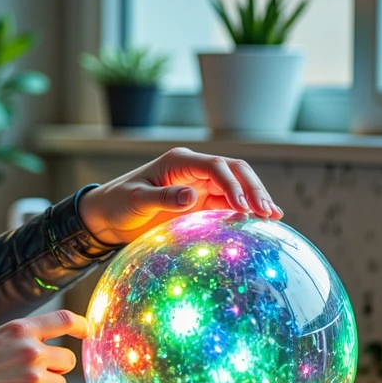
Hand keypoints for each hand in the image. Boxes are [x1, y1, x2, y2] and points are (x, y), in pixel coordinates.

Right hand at [0, 308, 87, 382]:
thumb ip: (21, 338)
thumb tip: (43, 343)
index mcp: (21, 330)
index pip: (62, 320)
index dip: (80, 325)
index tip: (87, 331)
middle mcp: (32, 351)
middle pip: (67, 360)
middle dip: (56, 369)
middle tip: (36, 375)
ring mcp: (33, 377)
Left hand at [76, 146, 281, 246]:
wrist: (108, 214)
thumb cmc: (119, 202)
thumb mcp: (137, 200)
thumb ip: (163, 197)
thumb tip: (191, 196)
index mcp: (180, 162)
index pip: (216, 167)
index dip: (233, 185)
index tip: (244, 207)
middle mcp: (194, 169)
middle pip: (233, 171)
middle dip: (253, 189)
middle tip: (267, 212)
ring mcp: (200, 185)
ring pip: (236, 186)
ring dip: (255, 198)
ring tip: (273, 217)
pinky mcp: (200, 202)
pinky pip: (228, 202)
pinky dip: (246, 209)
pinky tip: (264, 220)